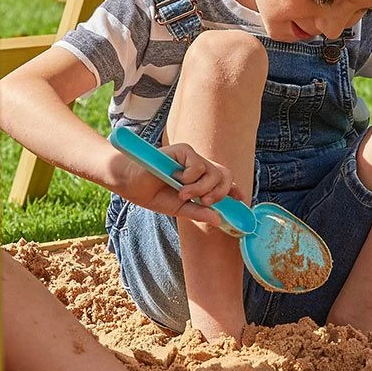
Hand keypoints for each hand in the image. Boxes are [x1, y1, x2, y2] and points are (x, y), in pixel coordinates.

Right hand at [113, 143, 243, 225]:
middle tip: (205, 202)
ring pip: (214, 172)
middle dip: (219, 193)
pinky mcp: (182, 151)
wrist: (130, 184)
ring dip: (201, 189)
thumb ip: (198, 213)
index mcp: (200, 181)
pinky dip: (191, 177)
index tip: (241, 201)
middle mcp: (198, 168)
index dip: (235, 190)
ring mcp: (191, 158)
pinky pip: (199, 165)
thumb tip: (217, 219)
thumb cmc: (152, 193)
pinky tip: (177, 180)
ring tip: (183, 194)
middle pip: (225, 176)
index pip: (224, 182)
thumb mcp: (179, 209)